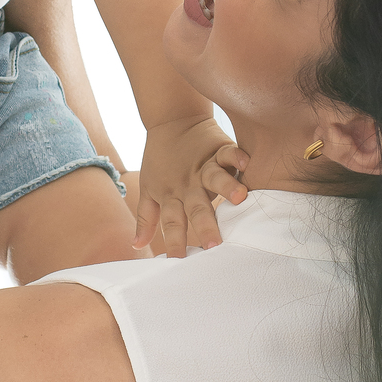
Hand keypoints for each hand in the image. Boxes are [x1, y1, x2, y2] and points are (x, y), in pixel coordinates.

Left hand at [134, 117, 249, 257]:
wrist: (170, 119)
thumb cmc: (160, 159)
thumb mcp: (149, 188)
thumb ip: (146, 219)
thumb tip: (135, 245)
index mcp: (173, 195)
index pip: (173, 222)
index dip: (175, 241)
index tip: (178, 262)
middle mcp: (190, 184)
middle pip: (197, 207)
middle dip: (205, 225)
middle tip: (214, 245)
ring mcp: (205, 166)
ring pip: (216, 179)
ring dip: (227, 188)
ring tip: (239, 198)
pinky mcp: (219, 149)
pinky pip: (228, 153)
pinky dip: (236, 157)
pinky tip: (246, 163)